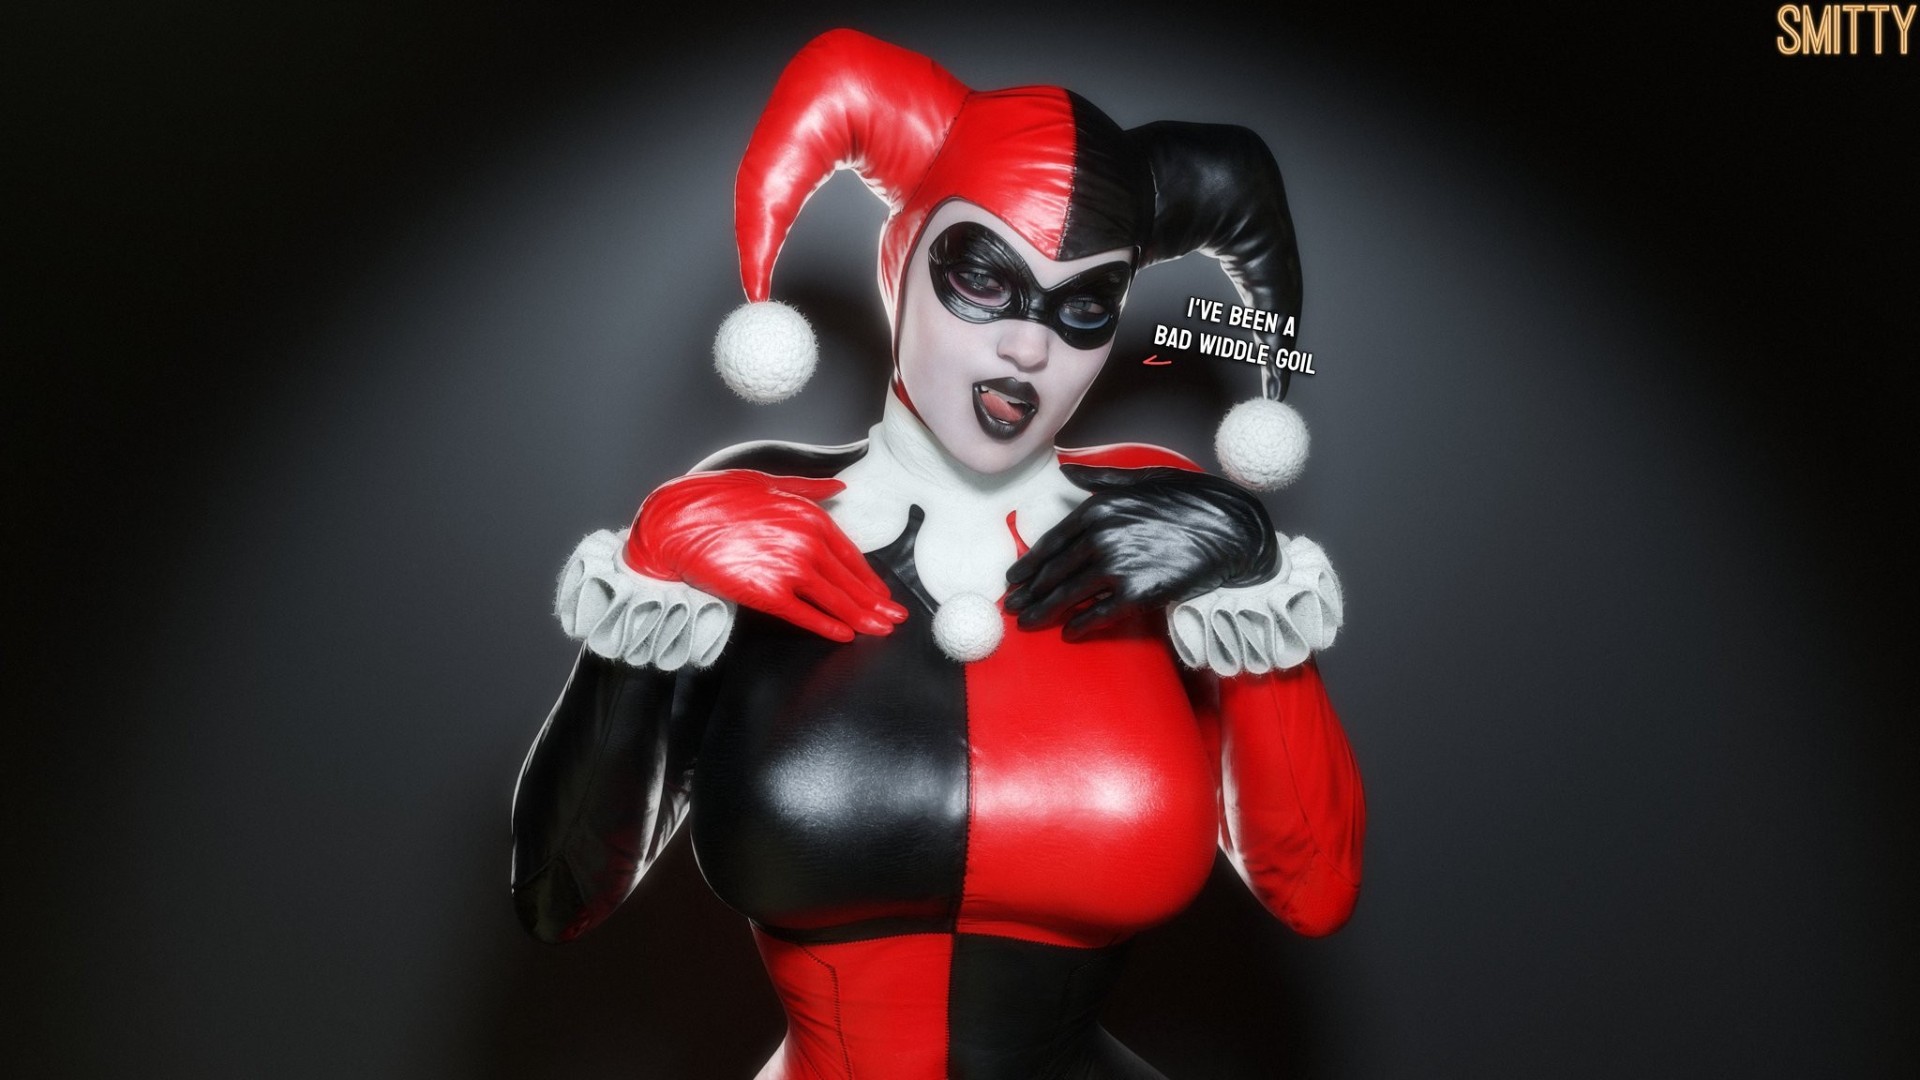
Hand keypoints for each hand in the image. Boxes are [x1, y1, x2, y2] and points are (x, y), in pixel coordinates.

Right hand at [625, 470, 907, 641]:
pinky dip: (827, 626)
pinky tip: (844, 636)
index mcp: (810, 516)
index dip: (869, 578)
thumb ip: (810, 487)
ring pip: (834, 600)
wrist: (675, 521)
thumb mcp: (768, 481)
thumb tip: (841, 486)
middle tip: (895, 620)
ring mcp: (788, 569)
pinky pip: (804, 614)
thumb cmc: (716, 497)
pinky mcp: (766, 592)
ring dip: (861, 619)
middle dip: (876, 604)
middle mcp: (806, 542)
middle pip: (849, 581)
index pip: (850, 555)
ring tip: (879, 632)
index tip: (881, 594)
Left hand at [1004, 466, 1277, 639]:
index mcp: (1098, 509)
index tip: (1014, 579)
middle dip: (1029, 592)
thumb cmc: (1191, 499)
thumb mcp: (1143, 477)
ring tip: (1028, 623)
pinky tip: (1069, 633)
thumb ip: (1101, 478)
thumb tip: (1067, 470)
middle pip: (1054, 571)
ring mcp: (1117, 567)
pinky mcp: (1137, 593)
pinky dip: (1081, 625)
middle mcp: (1101, 537)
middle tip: (1013, 606)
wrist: (1230, 530)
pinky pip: (1099, 613)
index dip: (1029, 564)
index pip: (1052, 542)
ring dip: (1044, 612)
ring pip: (1069, 595)